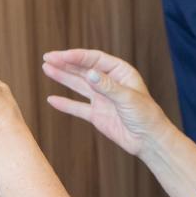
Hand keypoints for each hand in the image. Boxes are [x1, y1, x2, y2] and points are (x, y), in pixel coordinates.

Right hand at [41, 48, 166, 156]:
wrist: (149, 141)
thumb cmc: (146, 116)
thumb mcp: (128, 98)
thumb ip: (108, 86)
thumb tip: (90, 73)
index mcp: (120, 72)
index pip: (95, 60)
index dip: (77, 57)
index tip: (60, 56)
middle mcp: (109, 82)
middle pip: (84, 69)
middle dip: (65, 63)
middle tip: (47, 57)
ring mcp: (102, 98)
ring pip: (78, 85)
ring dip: (63, 77)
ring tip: (46, 68)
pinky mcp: (97, 114)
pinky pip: (78, 107)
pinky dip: (65, 104)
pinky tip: (52, 99)